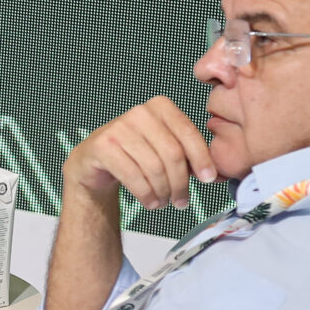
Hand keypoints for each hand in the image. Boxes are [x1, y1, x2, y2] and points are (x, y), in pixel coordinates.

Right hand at [64, 96, 215, 211]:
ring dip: (163, 192)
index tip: (209, 179)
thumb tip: (215, 175)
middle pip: (172, 153)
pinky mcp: (102, 146)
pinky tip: (150, 202)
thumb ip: (188, 157)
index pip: (187, 133)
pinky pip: (133, 176)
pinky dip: (146, 194)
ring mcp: (118, 128)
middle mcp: (139, 112)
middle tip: (182, 201)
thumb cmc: (134, 155)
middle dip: (180, 183)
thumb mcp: (164, 150)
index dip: (201, 158)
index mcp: (159, 107)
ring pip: (154, 168)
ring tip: (164, 203)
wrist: (94, 162)